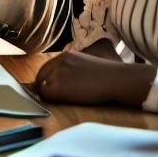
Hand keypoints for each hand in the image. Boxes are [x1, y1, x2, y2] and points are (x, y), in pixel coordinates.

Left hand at [32, 51, 156, 106]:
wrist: (117, 80)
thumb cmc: (109, 77)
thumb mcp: (87, 66)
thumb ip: (72, 70)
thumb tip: (62, 82)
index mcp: (67, 55)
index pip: (47, 68)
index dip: (48, 80)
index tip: (52, 89)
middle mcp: (59, 61)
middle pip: (41, 76)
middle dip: (44, 87)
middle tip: (52, 98)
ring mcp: (57, 72)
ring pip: (42, 86)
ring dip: (49, 94)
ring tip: (63, 100)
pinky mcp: (57, 85)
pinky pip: (45, 95)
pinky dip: (51, 100)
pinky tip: (64, 101)